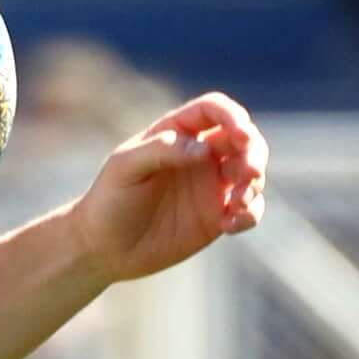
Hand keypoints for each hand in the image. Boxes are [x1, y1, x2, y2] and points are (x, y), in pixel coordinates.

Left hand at [66, 95, 267, 283]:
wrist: (104, 248)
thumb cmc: (109, 200)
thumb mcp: (126, 168)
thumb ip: (162, 150)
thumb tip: (205, 148)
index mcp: (177, 132)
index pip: (214, 110)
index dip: (232, 116)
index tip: (240, 135)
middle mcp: (200, 154)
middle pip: (244, 138)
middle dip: (254, 152)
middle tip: (249, 173)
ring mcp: (211, 185)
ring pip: (253, 172)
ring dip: (254, 185)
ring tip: (235, 205)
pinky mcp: (218, 216)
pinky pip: (249, 209)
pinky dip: (250, 214)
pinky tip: (228, 225)